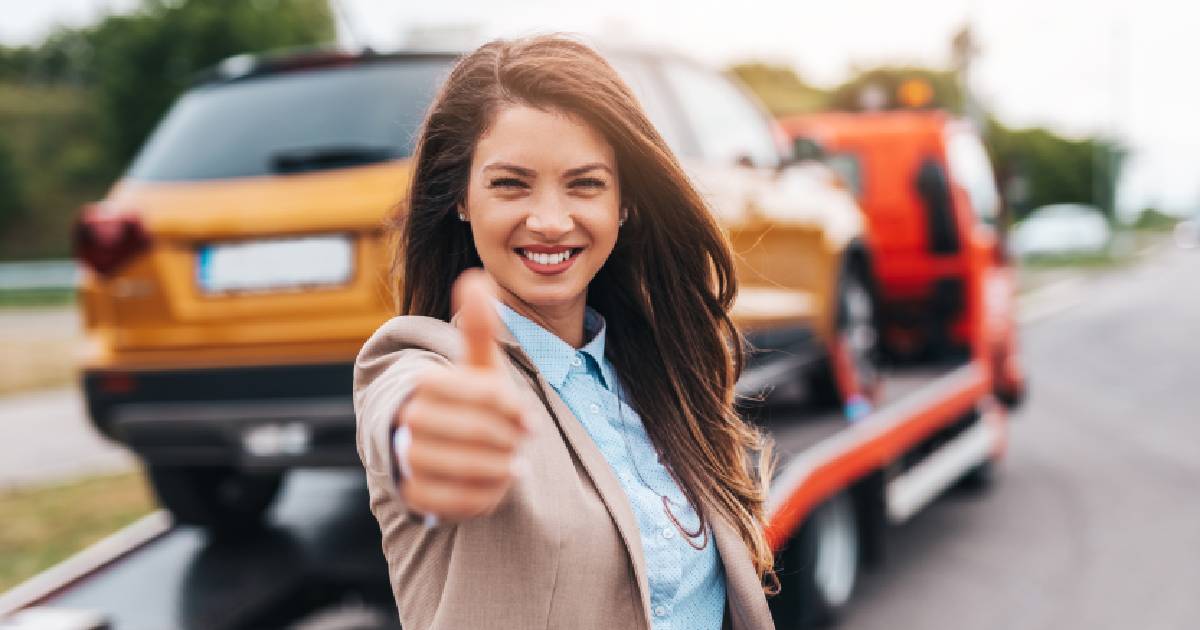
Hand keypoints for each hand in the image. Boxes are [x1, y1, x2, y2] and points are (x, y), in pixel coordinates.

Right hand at [394, 269, 529, 520]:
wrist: (450, 446)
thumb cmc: (472, 401)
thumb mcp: (480, 366)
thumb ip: (479, 328)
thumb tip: (474, 277)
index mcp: (426, 385)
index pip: (480, 393)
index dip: (511, 407)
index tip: (528, 418)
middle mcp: (409, 420)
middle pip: (475, 431)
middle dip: (507, 438)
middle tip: (521, 443)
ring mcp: (408, 459)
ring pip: (464, 467)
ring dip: (499, 468)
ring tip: (513, 464)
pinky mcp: (414, 495)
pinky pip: (455, 501)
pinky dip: (485, 495)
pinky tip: (497, 484)